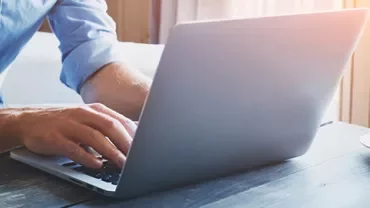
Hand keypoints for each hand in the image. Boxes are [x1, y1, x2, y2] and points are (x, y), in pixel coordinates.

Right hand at [13, 103, 135, 168]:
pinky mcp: (55, 138)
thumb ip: (106, 126)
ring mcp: (69, 125)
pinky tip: (97, 165)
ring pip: (95, 137)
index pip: (119, 120)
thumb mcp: (87, 119)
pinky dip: (87, 157)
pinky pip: (74, 149)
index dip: (133, 134)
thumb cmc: (63, 122)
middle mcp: (83, 114)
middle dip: (126, 143)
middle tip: (137, 157)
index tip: (145, 146)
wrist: (27, 121)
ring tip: (122, 164)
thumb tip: (131, 138)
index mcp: (94, 109)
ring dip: (111, 152)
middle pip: (110, 126)